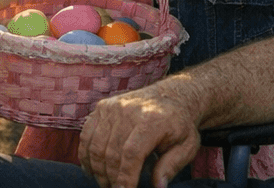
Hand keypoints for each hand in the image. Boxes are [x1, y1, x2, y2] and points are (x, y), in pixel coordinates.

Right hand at [79, 88, 200, 187]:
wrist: (171, 95)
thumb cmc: (179, 125)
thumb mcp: (187, 146)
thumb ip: (171, 166)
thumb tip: (158, 186)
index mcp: (152, 120)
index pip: (132, 153)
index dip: (125, 177)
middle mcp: (129, 110)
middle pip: (111, 152)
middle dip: (111, 178)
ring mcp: (113, 107)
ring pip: (96, 146)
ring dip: (98, 170)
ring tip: (106, 183)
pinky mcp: (102, 107)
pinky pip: (86, 134)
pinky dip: (86, 155)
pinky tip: (92, 169)